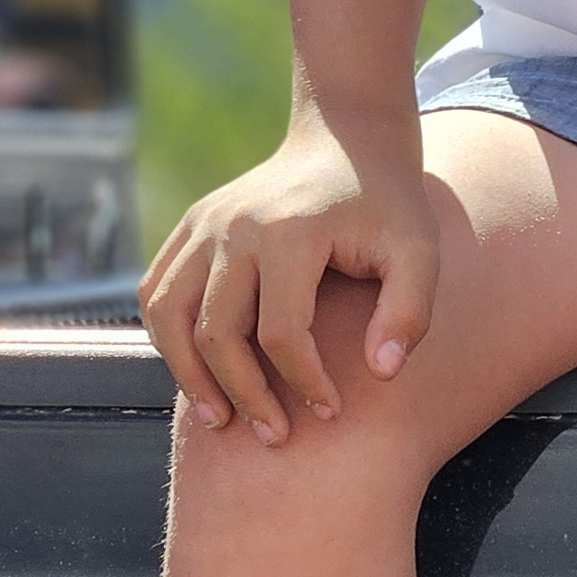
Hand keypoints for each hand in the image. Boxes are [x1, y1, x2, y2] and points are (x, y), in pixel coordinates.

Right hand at [139, 114, 439, 443]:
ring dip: (189, 375)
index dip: (304, 383)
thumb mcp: (419, 250)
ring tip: (220, 418)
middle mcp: (235, 226)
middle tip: (275, 435)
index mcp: (291, 232)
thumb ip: (410, 310)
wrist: (346, 140)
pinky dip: (167, 337)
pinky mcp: (190, 226)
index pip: (281, 333)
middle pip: (217, 332)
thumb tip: (382, 372)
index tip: (330, 411)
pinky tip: (198, 371)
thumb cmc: (388, 206)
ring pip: (169, 315)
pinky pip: (156, 291)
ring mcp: (205, 223)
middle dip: (244, 394)